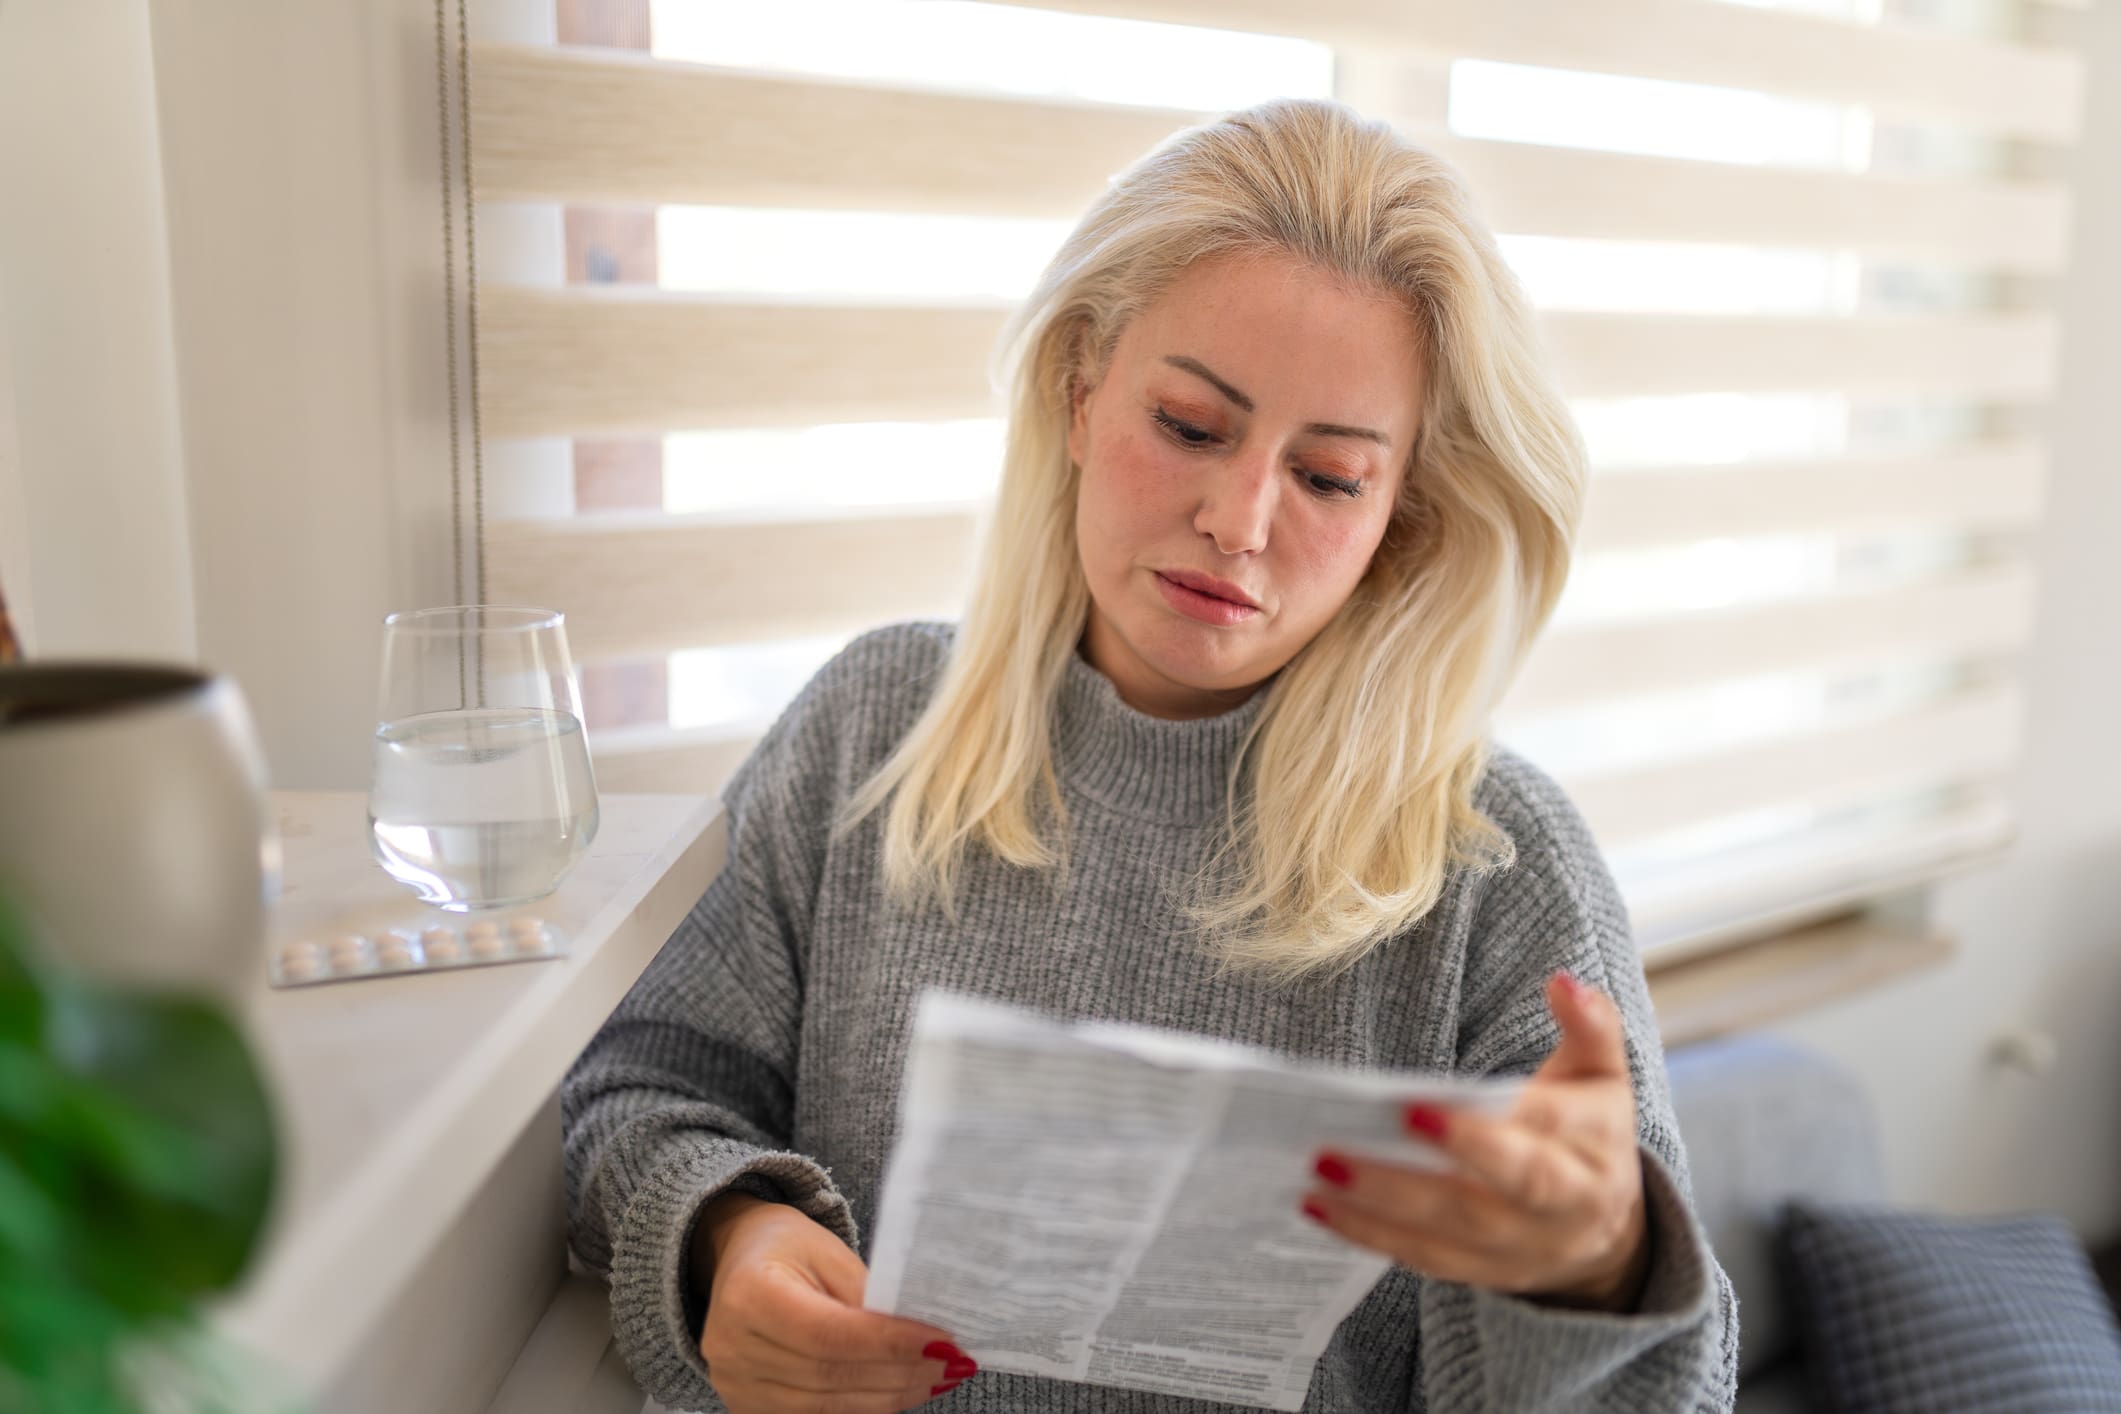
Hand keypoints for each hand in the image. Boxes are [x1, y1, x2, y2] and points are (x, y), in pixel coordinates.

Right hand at [693, 1193, 979, 1411]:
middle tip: (951, 1363)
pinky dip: (863, 1406)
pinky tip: (898, 1391)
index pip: (829, 1334)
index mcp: (750, 1295)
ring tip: (934, 1378)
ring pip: (827, 1405)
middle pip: (830, 1376)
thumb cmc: (785, 1248)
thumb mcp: (828, 1251)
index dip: (888, 1343)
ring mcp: (737, 1385)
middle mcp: (733, 1348)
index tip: (941, 1342)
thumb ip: (867, 1295)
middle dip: (899, 1373)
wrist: (737, 1261)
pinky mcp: (749, 1406)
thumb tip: (919, 1337)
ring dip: (889, 1396)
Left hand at [1299, 972, 1651, 1311]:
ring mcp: (1520, 1249)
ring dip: (1375, 1209)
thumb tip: (1563, 983)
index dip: (1476, 1130)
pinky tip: (1320, 1207)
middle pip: (1485, 1199)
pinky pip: (1425, 1258)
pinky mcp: (1485, 1271)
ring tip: (1317, 1174)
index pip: (1536, 1139)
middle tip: (1337, 1152)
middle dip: (1410, 1180)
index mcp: (1592, 1150)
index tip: (1411, 1107)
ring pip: (1446, 1235)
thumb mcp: (1602, 1074)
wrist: (1609, 1229)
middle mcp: (1561, 1210)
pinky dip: (1370, 1235)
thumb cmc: (1590, 1131)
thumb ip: (1590, 1024)